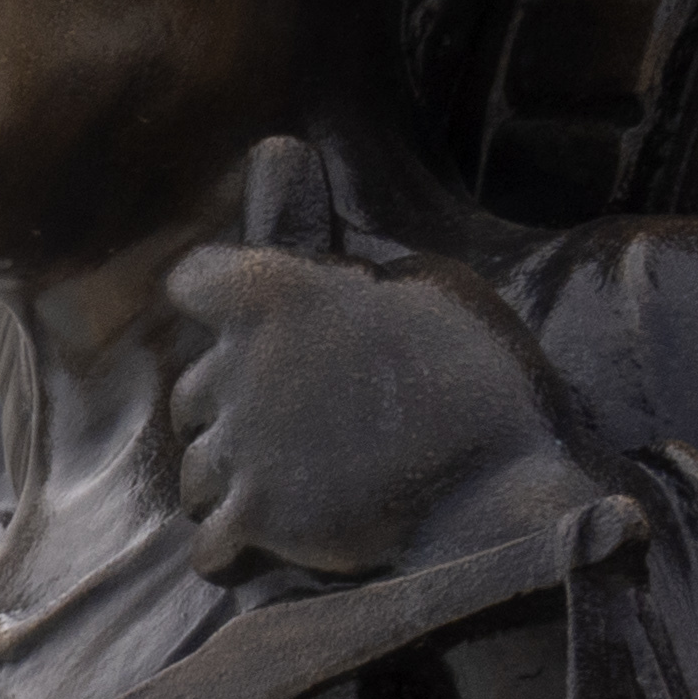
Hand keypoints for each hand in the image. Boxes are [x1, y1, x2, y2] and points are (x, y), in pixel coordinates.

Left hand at [158, 140, 595, 583]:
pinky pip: (206, 540)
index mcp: (274, 293)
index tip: (246, 317)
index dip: (220, 299)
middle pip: (194, 389)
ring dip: (233, 475)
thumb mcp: (416, 281)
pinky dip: (232, 543)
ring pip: (196, 467)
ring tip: (299, 482)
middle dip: (234, 404)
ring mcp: (239, 448)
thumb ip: (325, 233)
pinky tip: (270, 537)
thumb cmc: (475, 376)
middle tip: (306, 422)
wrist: (503, 488)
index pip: (196, 280)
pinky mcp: (253, 520)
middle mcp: (239, 368)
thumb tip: (272, 155)